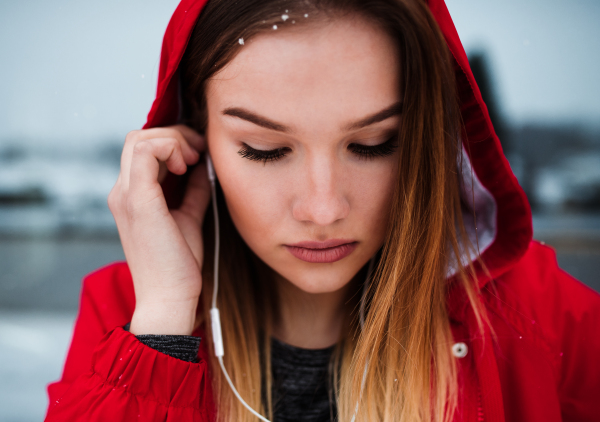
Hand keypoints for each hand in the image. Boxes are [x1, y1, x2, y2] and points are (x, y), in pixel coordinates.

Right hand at [108, 125, 210, 334]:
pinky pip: (144, 151)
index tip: (199, 155)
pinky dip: (169, 147)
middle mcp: (121, 192)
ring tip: (193, 159)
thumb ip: (193, 191)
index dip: (172, 141)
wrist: (169, 298)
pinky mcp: (138, 201)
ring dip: (173, 140)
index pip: (141, 148)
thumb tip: (205, 167)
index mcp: (131, 196)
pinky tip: (186, 165)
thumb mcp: (188, 217)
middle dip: (174, 135)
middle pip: (138, 137)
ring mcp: (126, 195)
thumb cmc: (179, 264)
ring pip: (140, 139)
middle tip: (199, 153)